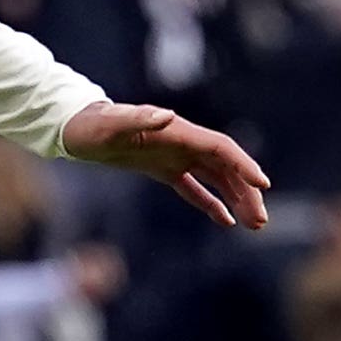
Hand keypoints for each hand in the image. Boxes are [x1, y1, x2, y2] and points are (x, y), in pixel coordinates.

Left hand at [61, 100, 269, 228]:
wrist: (77, 129)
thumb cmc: (93, 126)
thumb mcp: (112, 124)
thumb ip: (138, 119)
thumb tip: (166, 116)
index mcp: (178, 132)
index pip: (221, 148)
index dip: (243, 165)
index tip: (262, 185)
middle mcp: (183, 142)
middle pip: (226, 167)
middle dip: (246, 192)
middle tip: (260, 222)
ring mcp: (175, 156)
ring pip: (216, 179)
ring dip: (237, 199)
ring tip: (253, 225)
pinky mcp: (164, 169)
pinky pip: (195, 187)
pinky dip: (211, 203)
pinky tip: (226, 221)